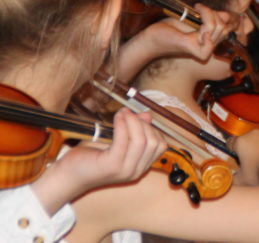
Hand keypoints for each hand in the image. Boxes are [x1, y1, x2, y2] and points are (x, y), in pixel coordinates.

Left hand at [32, 108, 166, 213]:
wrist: (66, 176)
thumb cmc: (89, 157)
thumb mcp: (116, 141)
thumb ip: (133, 130)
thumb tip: (147, 116)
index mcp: (140, 167)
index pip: (160, 146)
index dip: (152, 128)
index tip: (137, 118)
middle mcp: (136, 171)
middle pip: (154, 142)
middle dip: (142, 123)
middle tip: (128, 114)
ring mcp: (125, 170)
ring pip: (142, 140)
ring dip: (133, 122)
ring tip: (122, 114)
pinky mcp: (112, 165)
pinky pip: (124, 141)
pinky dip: (122, 125)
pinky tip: (116, 118)